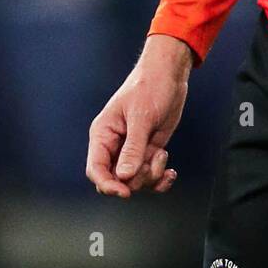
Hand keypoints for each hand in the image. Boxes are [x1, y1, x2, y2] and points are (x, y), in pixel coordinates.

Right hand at [86, 37, 191, 197]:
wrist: (169, 75)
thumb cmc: (150, 87)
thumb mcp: (142, 116)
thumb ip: (133, 147)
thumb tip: (124, 176)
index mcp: (103, 134)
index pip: (95, 169)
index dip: (107, 185)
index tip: (125, 192)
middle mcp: (115, 145)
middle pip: (116, 180)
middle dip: (135, 179)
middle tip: (151, 161)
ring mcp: (132, 150)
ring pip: (134, 181)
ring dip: (150, 176)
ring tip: (163, 155)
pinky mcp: (148, 151)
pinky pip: (149, 175)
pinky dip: (160, 179)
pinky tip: (171, 173)